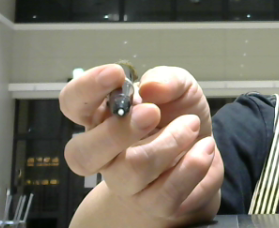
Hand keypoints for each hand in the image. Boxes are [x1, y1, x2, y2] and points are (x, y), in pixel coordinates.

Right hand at [59, 64, 223, 226]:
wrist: (203, 152)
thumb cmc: (179, 115)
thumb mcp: (180, 87)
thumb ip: (168, 79)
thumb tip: (152, 86)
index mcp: (103, 116)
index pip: (73, 103)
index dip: (87, 89)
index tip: (116, 74)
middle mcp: (105, 153)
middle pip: (82, 154)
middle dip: (118, 130)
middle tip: (153, 112)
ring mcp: (126, 183)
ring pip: (133, 170)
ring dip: (171, 142)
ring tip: (193, 125)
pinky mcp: (154, 204)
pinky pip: (167, 193)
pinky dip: (193, 166)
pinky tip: (204, 148)